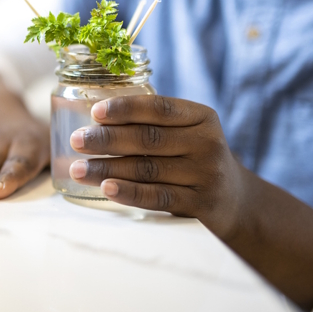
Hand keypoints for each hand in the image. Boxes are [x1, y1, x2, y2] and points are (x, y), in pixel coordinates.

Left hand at [68, 95, 247, 237]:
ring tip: (78, 169)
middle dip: (107, 139)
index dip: (125, 108)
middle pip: (148, 139)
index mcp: (200, 116)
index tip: (95, 112)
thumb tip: (93, 118)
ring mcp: (206, 174)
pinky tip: (106, 188)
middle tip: (76, 140)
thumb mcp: (186, 132)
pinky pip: (159, 197)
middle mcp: (207, 142)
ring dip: (108, 169)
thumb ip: (153, 123)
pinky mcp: (202, 203)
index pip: (159, 108)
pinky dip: (130, 192)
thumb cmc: (194, 158)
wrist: (236, 200)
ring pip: (148, 169)